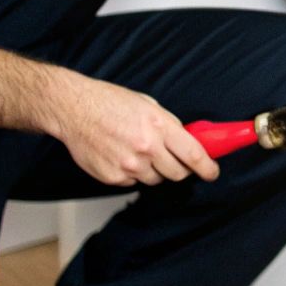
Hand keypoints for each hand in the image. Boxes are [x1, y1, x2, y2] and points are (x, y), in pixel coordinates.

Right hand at [46, 74, 218, 186]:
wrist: (74, 109)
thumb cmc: (109, 102)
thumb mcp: (148, 105)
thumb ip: (169, 126)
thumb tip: (188, 143)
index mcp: (159, 125)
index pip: (193, 155)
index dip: (207, 167)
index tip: (212, 172)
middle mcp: (146, 147)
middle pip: (177, 173)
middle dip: (181, 169)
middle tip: (175, 161)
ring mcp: (128, 164)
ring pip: (155, 180)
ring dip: (154, 170)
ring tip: (139, 151)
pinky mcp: (112, 177)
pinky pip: (133, 182)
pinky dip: (132, 174)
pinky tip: (121, 155)